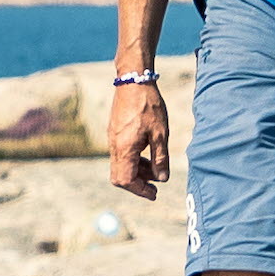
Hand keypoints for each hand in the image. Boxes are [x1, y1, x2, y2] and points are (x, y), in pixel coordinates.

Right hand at [107, 79, 170, 197]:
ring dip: (137, 172)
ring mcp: (112, 139)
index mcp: (124, 149)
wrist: (133, 81)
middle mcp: (114, 146)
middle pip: (119, 177)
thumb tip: (162, 179)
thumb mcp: (160, 133)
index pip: (126, 180)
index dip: (140, 191)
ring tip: (156, 168)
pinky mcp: (114, 133)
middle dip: (137, 184)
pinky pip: (120, 154)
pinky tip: (147, 153)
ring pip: (120, 166)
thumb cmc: (148, 105)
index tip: (154, 194)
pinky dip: (133, 160)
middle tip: (155, 186)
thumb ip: (160, 158)